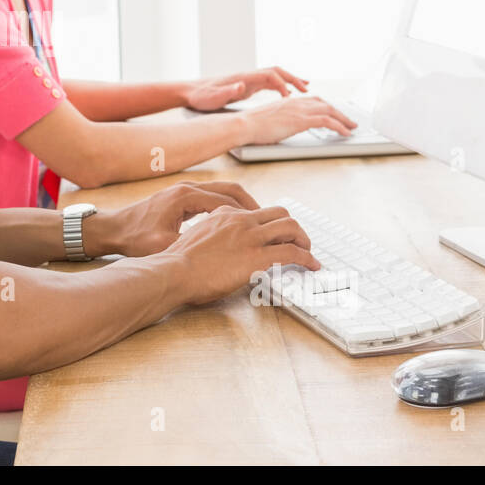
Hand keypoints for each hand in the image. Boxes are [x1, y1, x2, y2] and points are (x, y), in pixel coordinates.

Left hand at [88, 180, 260, 257]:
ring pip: (222, 192)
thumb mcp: (163, 248)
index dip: (250, 215)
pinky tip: (232, 224)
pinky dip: (226, 207)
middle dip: (252, 206)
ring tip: (258, 223)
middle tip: (271, 222)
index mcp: (185, 198)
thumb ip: (190, 249)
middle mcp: (186, 189)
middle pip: (230, 190)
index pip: (228, 201)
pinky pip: (211, 198)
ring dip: (241, 205)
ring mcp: (183, 191)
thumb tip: (215, 260)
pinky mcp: (179, 198)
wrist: (111, 230)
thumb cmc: (134, 239)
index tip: (267, 228)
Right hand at [168, 203, 317, 305]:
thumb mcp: (193, 239)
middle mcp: (239, 220)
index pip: (254, 213)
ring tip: (308, 252)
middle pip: (278, 213)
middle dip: (292, 227)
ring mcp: (250, 237)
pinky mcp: (258, 256)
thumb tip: (217, 250)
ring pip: (290, 227)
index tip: (272, 236)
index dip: (267, 225)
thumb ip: (209, 237)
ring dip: (303, 239)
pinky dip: (307, 258)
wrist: (173, 271)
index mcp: (222, 214)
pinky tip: (311, 265)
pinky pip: (292, 252)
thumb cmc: (176, 263)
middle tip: (297, 241)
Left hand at [183, 66, 308, 110]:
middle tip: (307, 89)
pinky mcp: (248, 85)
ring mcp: (249, 79)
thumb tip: (241, 85)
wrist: (191, 92)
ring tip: (306, 88)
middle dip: (293, 78)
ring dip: (290, 80)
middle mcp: (248, 75)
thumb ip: (228, 91)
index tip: (290, 98)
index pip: (269, 76)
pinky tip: (288, 94)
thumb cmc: (202, 96)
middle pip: (276, 71)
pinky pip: (270, 83)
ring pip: (275, 75)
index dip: (281, 85)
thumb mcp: (214, 97)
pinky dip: (282, 86)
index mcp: (243, 77)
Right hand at [237, 96, 356, 143]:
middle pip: (325, 104)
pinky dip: (339, 126)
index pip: (313, 100)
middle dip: (339, 112)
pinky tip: (345, 132)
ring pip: (330, 111)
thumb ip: (280, 120)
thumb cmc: (251, 125)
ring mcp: (300, 110)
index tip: (333, 113)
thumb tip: (283, 127)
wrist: (244, 124)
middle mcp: (296, 102)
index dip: (326, 107)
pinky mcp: (301, 120)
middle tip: (348, 120)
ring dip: (343, 119)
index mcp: (288, 101)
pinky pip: (327, 121)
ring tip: (351, 127)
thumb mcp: (269, 120)